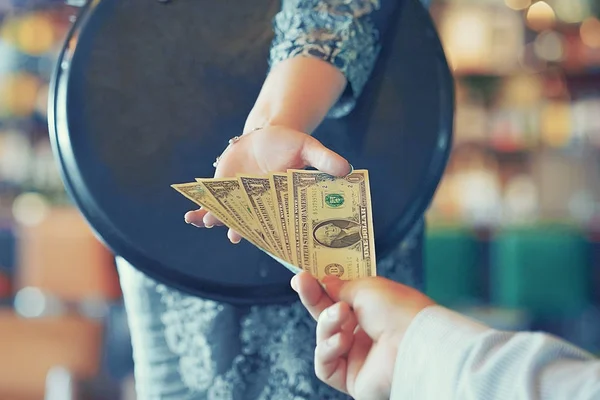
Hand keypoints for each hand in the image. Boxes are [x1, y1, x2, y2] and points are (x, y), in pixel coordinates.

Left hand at [183, 126, 350, 242]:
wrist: (265, 136)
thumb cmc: (290, 144)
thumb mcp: (308, 148)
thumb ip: (324, 160)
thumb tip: (348, 169)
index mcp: (282, 202)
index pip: (279, 221)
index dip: (272, 232)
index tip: (267, 239)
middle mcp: (260, 207)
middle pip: (250, 222)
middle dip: (241, 229)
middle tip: (234, 235)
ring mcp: (239, 201)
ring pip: (228, 217)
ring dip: (217, 220)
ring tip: (207, 220)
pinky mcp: (223, 193)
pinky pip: (210, 205)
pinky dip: (199, 211)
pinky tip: (189, 216)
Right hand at [292, 272, 434, 399]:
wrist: (413, 343)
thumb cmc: (397, 310)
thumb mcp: (366, 288)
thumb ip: (341, 287)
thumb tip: (325, 282)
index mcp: (374, 311)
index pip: (341, 299)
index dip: (321, 288)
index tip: (303, 276)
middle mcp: (365, 334)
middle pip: (328, 317)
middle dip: (313, 299)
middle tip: (301, 282)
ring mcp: (358, 357)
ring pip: (324, 338)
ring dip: (327, 324)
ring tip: (341, 316)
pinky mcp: (352, 378)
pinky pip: (325, 365)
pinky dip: (329, 349)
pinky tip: (344, 340)